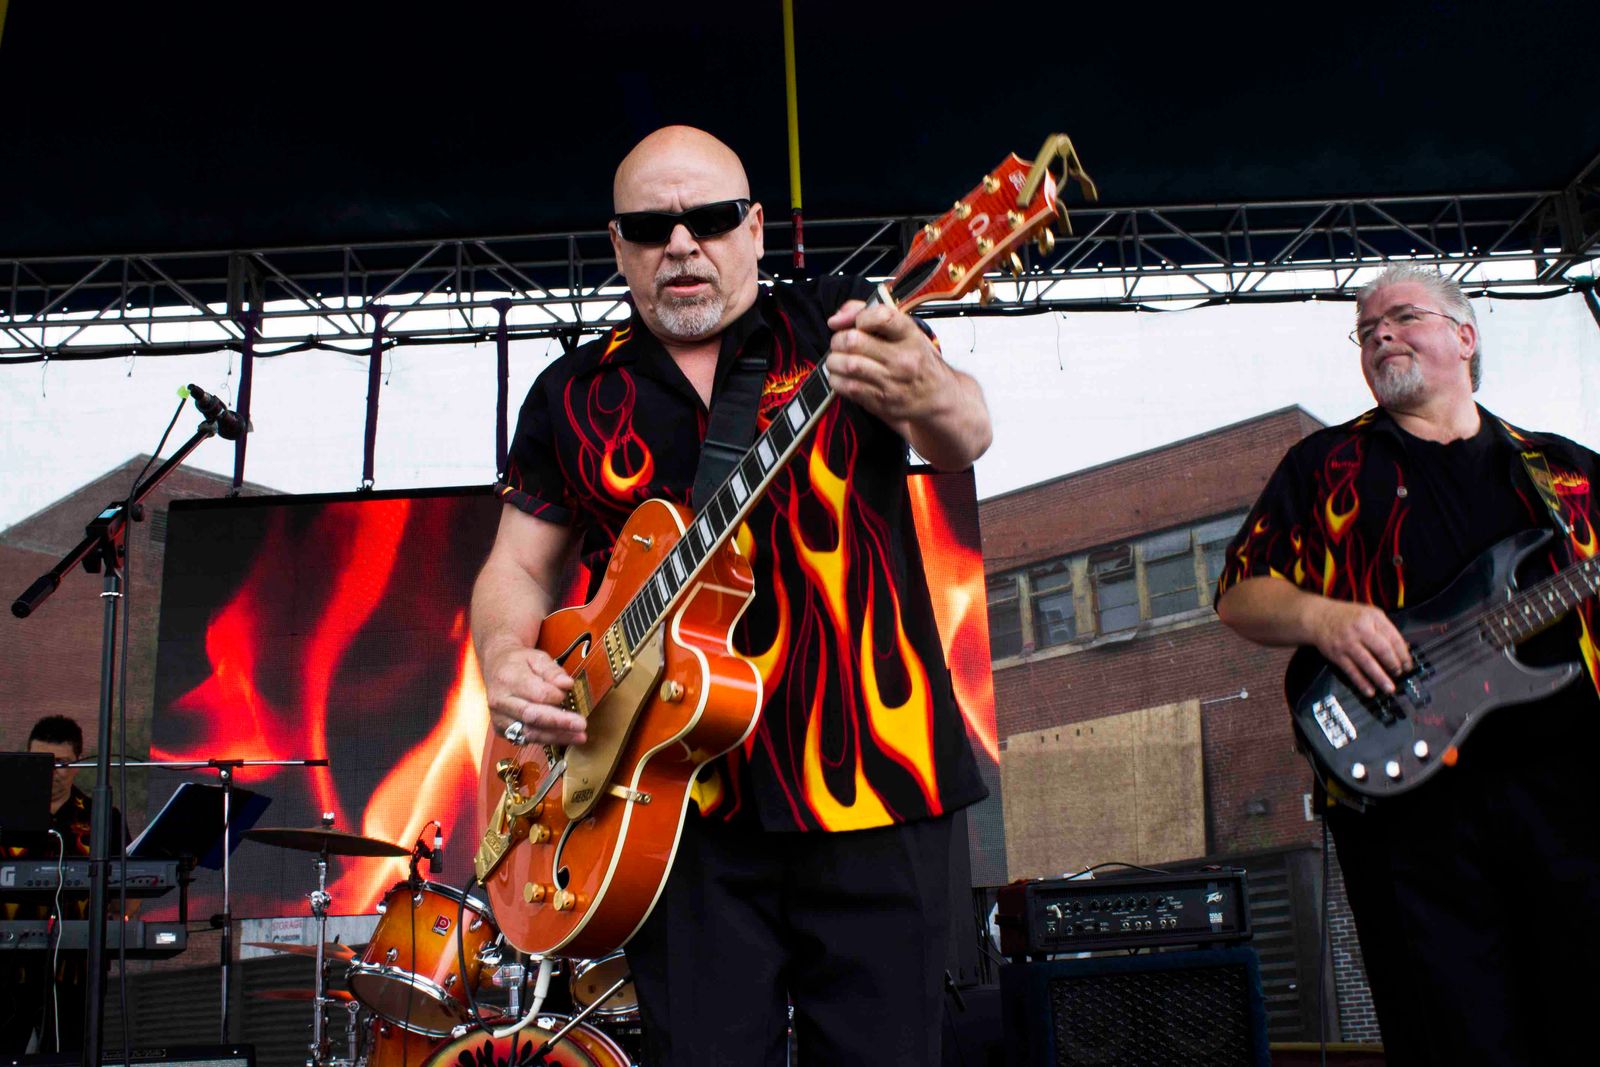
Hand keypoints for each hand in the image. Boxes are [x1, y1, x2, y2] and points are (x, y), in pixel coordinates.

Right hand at [482, 645, 584, 745]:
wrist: (495, 668)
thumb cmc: (519, 662)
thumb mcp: (537, 657)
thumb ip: (552, 671)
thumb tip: (567, 684)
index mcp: (508, 679)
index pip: (537, 693)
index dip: (556, 696)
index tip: (568, 693)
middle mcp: (500, 701)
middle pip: (532, 716)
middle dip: (559, 722)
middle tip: (582, 725)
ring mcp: (499, 717)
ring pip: (529, 732)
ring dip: (556, 736)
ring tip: (579, 737)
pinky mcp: (501, 730)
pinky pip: (526, 738)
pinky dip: (546, 739)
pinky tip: (564, 737)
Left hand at [825, 300, 953, 426]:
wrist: (939, 397)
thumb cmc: (919, 360)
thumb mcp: (906, 331)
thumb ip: (871, 314)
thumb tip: (837, 318)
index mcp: (910, 335)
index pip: (880, 317)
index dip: (858, 317)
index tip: (856, 323)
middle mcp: (902, 359)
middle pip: (853, 341)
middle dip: (838, 340)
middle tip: (840, 343)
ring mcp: (891, 382)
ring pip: (846, 365)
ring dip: (834, 361)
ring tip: (839, 360)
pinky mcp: (880, 402)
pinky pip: (846, 387)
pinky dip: (837, 379)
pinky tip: (843, 377)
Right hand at [1306, 599, 1412, 697]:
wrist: (1317, 617)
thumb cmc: (1347, 617)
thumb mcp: (1369, 614)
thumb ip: (1384, 629)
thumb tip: (1403, 650)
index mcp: (1372, 617)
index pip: (1394, 638)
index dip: (1403, 654)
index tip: (1408, 665)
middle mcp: (1360, 629)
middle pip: (1383, 650)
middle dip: (1394, 665)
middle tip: (1399, 674)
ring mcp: (1347, 643)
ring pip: (1368, 663)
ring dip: (1380, 678)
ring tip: (1389, 688)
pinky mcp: (1337, 655)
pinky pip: (1352, 671)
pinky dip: (1361, 683)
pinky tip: (1370, 691)